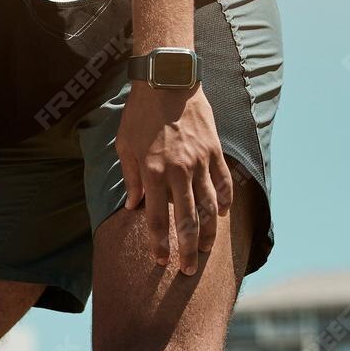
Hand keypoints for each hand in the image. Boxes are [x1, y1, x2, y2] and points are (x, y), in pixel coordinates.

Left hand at [115, 82, 232, 275]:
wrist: (168, 81)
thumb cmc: (140, 114)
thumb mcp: (125, 146)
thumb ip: (131, 179)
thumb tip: (133, 207)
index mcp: (153, 172)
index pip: (156, 219)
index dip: (159, 244)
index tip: (161, 261)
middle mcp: (179, 171)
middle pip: (187, 220)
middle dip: (188, 249)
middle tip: (188, 269)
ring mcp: (200, 161)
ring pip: (209, 206)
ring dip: (209, 232)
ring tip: (206, 250)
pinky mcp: (215, 151)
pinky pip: (224, 182)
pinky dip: (225, 202)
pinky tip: (222, 217)